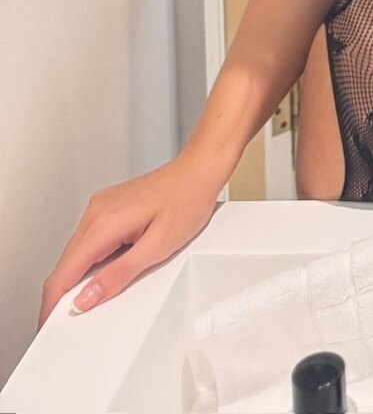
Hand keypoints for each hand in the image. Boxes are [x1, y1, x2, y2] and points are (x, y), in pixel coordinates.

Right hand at [37, 154, 222, 325]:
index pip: (63, 273)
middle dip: (63, 294)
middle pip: (65, 264)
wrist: (200, 170)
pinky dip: (91, 259)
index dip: (52, 305)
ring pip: (76, 252)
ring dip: (78, 277)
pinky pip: (89, 239)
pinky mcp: (108, 206)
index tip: (49, 326)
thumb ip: (117, 276)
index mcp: (103, 223)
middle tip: (70, 320)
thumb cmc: (187, 200)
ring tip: (93, 296)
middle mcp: (96, 211)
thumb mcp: (157, 247)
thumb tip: (85, 299)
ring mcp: (100, 206)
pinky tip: (107, 268)